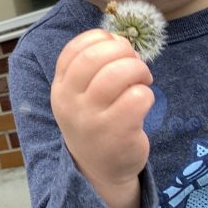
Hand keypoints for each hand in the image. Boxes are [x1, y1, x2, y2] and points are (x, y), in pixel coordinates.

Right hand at [51, 29, 154, 207]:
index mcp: (60, 87)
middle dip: (124, 52)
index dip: (101, 40)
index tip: (115, 48)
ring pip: (119, 73)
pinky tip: (142, 104)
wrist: (99, 168)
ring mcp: (91, 118)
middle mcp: (70, 101)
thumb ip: (91, 67)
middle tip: (135, 65)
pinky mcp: (116, 133)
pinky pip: (138, 98)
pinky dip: (147, 95)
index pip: (75, 49)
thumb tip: (118, 39)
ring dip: (139, 71)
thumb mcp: (80, 95)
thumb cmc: (95, 122)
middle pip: (97, 56)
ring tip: (142, 81)